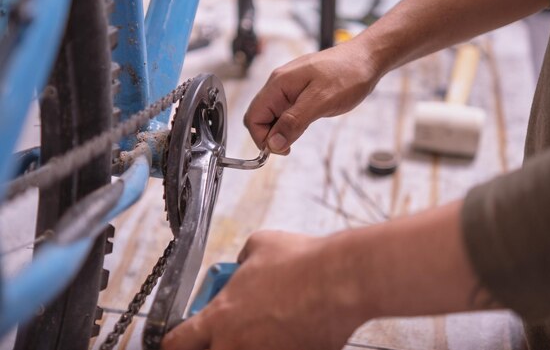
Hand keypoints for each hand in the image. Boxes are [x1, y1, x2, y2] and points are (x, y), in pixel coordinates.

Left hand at [161, 231, 364, 349]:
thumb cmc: (301, 262)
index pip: (177, 343)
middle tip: (229, 327)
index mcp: (220, 317)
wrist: (340, 280)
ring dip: (252, 340)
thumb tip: (242, 264)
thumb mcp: (259, 245)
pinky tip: (295, 325)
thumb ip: (241, 261)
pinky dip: (283, 340)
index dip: (174, 342)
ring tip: (272, 320)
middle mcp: (237, 345)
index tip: (179, 339)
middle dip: (213, 342)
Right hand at [244, 42, 379, 153]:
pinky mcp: (300, 91)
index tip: (280, 149)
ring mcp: (289, 87)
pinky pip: (286, 111)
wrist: (367, 58)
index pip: (253, 117)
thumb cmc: (348, 74)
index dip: (262, 138)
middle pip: (259, 117)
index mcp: (279, 83)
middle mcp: (280, 83)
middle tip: (289, 147)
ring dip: (281, 130)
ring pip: (272, 115)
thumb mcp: (321, 101)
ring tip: (299, 135)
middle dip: (269, 136)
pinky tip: (304, 126)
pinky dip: (290, 123)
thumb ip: (294, 122)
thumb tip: (273, 143)